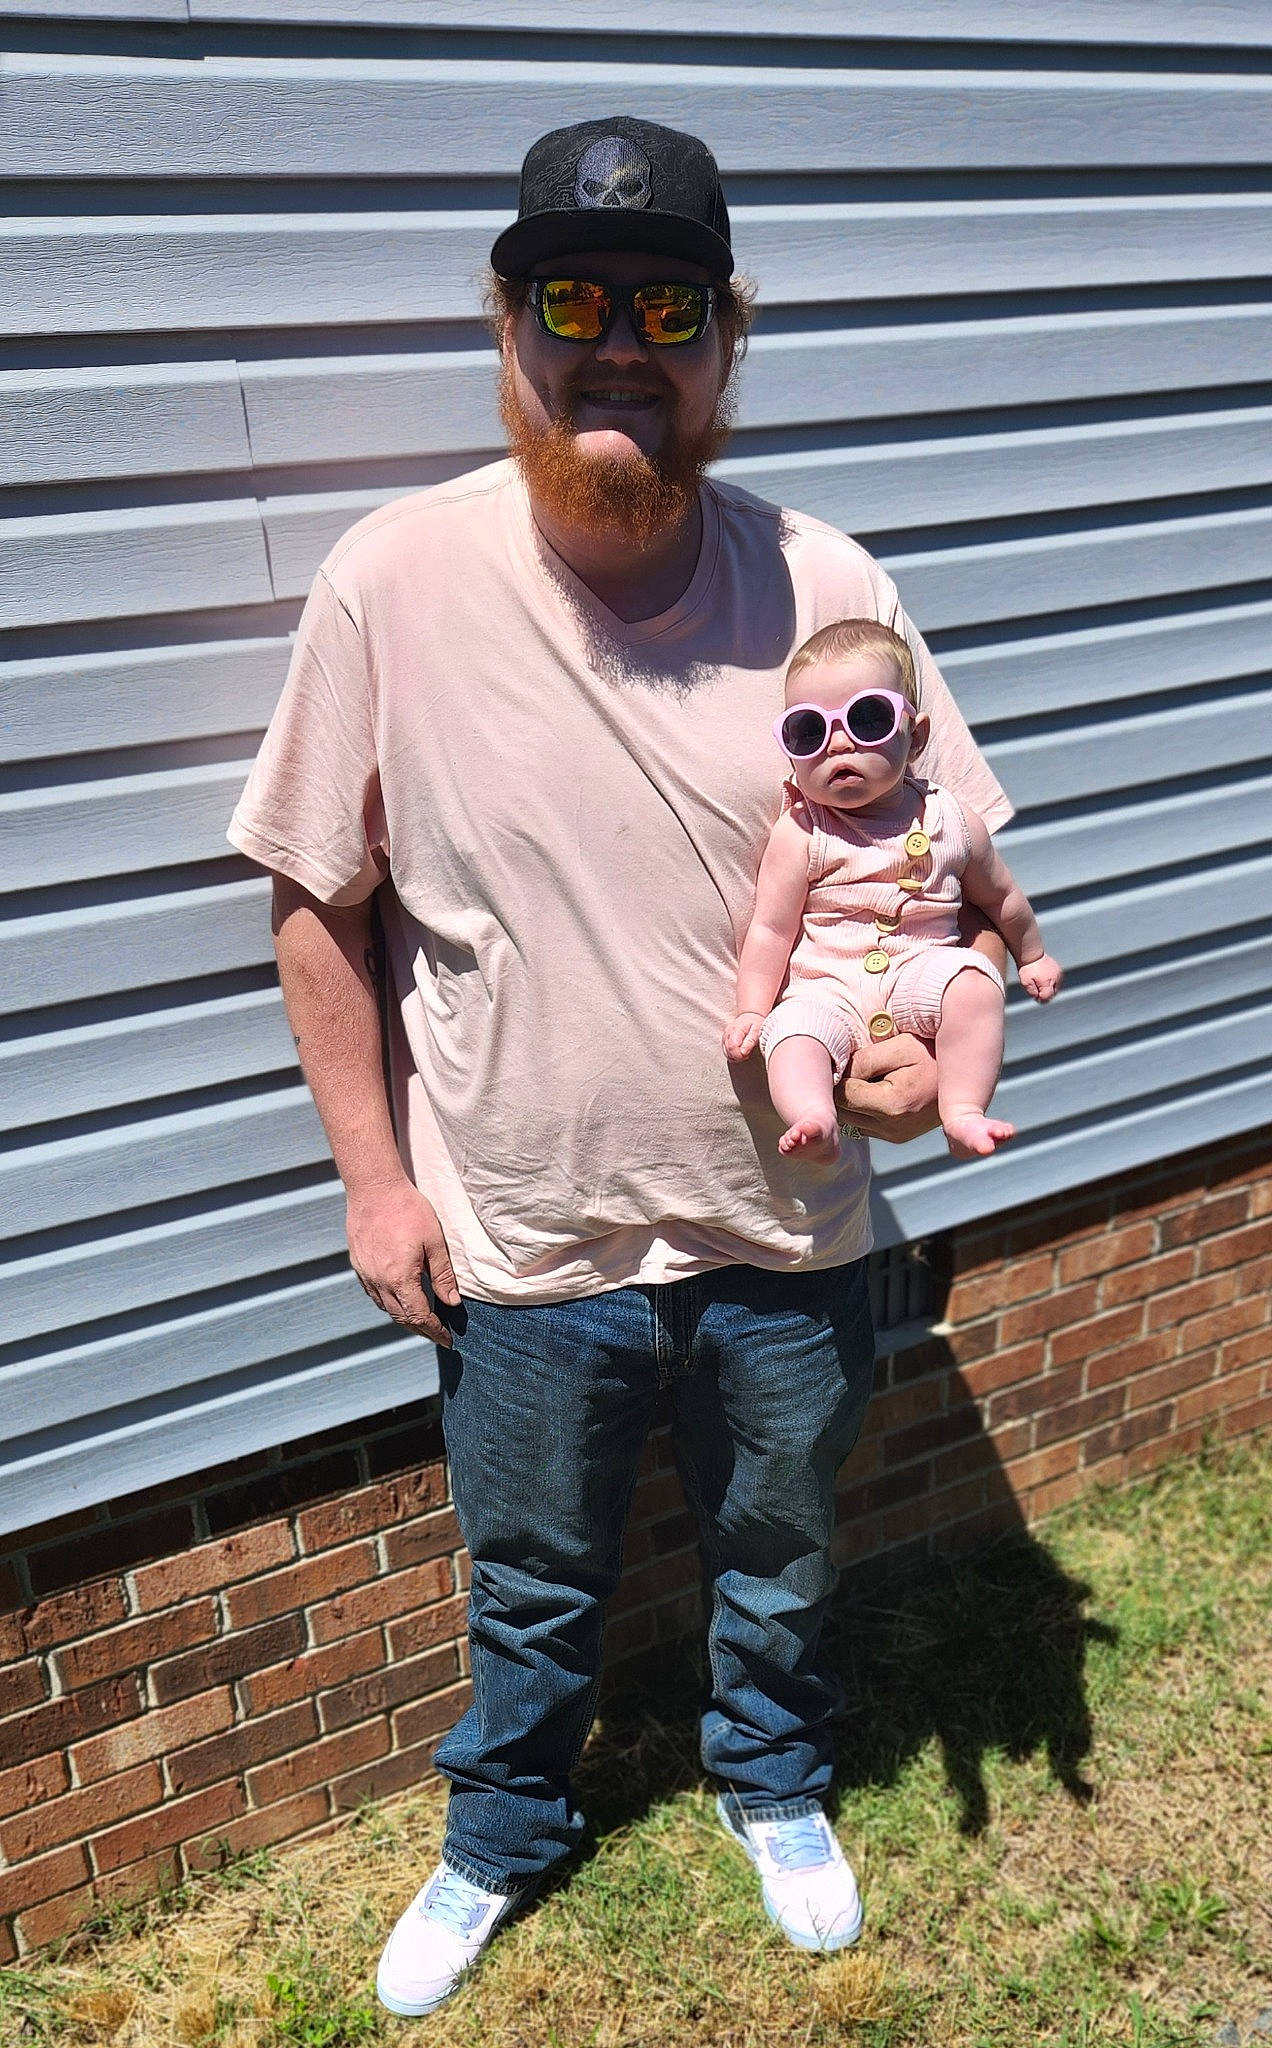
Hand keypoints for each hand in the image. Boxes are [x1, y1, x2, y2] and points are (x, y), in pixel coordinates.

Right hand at [346, 1177, 460, 1346]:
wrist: (374, 1188)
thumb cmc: (408, 1210)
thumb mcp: (434, 1242)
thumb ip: (442, 1275)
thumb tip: (452, 1302)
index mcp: (400, 1278)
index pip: (419, 1315)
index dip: (433, 1330)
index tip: (446, 1338)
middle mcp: (379, 1282)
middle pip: (400, 1317)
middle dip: (420, 1329)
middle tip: (436, 1335)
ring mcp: (365, 1274)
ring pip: (385, 1307)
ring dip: (403, 1318)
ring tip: (420, 1321)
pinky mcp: (358, 1264)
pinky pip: (373, 1293)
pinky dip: (388, 1303)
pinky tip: (398, 1299)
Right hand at [724, 1011, 765, 1060]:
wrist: (750, 1016)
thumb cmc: (755, 1023)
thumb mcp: (757, 1030)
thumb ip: (750, 1041)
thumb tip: (743, 1052)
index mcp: (736, 1030)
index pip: (732, 1047)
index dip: (739, 1054)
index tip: (747, 1055)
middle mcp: (727, 1033)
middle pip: (728, 1051)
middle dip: (738, 1056)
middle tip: (747, 1054)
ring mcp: (725, 1037)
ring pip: (726, 1052)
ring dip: (735, 1056)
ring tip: (745, 1052)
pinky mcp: (724, 1040)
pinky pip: (726, 1052)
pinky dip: (733, 1055)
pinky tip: (740, 1052)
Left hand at [836, 1033, 940, 1143]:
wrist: (965, 1072)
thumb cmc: (931, 1052)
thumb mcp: (899, 1047)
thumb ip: (864, 1061)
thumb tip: (836, 1076)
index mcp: (893, 1105)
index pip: (842, 1095)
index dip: (840, 1076)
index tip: (848, 1060)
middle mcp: (893, 1128)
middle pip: (843, 1112)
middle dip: (844, 1090)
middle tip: (857, 1067)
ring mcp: (896, 1136)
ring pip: (851, 1121)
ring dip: (853, 1101)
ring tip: (870, 1078)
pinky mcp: (898, 1137)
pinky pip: (865, 1125)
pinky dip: (865, 1109)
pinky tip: (878, 1090)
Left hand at [1020, 954, 1062, 1002]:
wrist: (1031, 953)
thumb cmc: (1027, 968)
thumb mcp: (1025, 982)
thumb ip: (1032, 992)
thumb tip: (1038, 998)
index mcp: (1047, 982)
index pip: (1047, 997)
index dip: (1040, 999)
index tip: (1035, 996)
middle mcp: (1055, 978)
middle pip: (1053, 993)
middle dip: (1045, 994)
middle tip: (1036, 989)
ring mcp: (1058, 974)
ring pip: (1056, 988)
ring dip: (1049, 989)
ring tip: (1040, 983)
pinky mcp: (1059, 970)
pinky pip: (1057, 981)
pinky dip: (1052, 982)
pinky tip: (1044, 979)